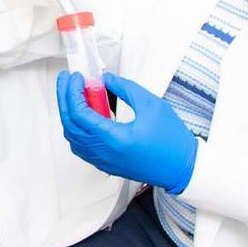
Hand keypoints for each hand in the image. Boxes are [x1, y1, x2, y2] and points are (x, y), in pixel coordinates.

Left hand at [55, 71, 197, 193]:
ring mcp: (103, 161)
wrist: (183, 168)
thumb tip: (105, 79)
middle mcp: (104, 153)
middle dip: (64, 98)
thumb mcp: (152, 105)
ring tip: (75, 94)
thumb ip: (125, 89)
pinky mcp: (107, 164)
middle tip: (66, 80)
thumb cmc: (172, 141)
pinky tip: (85, 114)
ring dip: (70, 114)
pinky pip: (82, 146)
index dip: (72, 92)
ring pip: (73, 137)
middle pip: (70, 124)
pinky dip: (77, 128)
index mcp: (114, 139)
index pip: (79, 114)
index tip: (75, 77)